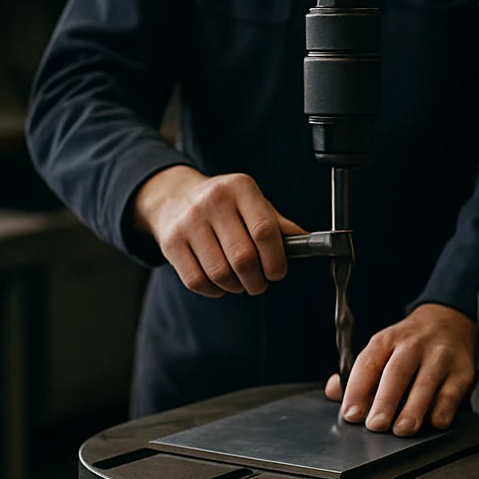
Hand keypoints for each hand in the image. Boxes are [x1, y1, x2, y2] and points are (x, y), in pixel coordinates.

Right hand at [132, 165, 302, 296]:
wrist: (172, 196)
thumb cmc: (221, 204)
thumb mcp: (251, 202)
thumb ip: (278, 224)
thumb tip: (307, 243)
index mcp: (240, 188)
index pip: (264, 230)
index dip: (275, 259)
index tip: (277, 272)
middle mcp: (213, 201)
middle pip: (242, 257)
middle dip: (257, 280)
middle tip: (259, 283)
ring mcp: (188, 222)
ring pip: (220, 273)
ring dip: (235, 287)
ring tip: (239, 282)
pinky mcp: (170, 243)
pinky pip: (196, 280)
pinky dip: (213, 290)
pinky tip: (219, 283)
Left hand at [326, 303, 476, 435]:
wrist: (449, 322)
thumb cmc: (409, 344)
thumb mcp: (381, 349)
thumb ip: (357, 374)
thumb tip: (333, 392)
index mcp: (387, 341)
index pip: (368, 362)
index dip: (357, 389)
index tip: (351, 413)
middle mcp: (413, 346)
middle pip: (396, 372)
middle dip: (385, 401)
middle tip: (376, 424)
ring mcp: (439, 358)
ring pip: (425, 383)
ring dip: (413, 409)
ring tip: (402, 429)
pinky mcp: (462, 372)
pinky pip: (452, 392)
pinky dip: (443, 409)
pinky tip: (434, 422)